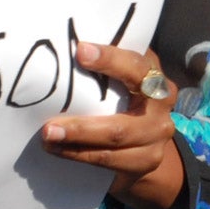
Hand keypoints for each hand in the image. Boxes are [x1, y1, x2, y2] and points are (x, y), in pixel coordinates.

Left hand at [42, 42, 185, 208]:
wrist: (147, 137)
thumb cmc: (125, 95)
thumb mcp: (124, 75)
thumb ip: (108, 64)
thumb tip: (67, 46)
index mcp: (155, 79)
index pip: (136, 67)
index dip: (110, 60)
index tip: (80, 53)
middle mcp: (160, 110)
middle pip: (121, 125)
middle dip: (81, 128)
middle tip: (48, 128)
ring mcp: (156, 139)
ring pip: (114, 146)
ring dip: (76, 145)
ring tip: (48, 139)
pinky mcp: (145, 162)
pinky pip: (110, 162)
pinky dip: (81, 156)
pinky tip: (60, 150)